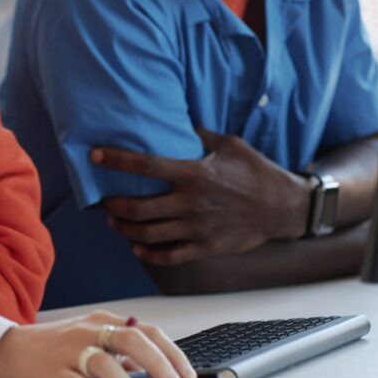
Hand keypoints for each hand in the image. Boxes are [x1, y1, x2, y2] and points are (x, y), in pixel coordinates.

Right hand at [0, 311, 194, 377]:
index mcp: (100, 321)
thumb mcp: (87, 341)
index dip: (171, 351)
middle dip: (158, 363)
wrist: (5, 352)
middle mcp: (87, 331)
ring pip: (105, 362)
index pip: (145, 330)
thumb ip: (116, 351)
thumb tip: (153, 371)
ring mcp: (69, 351)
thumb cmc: (51, 350)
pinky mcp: (52, 372)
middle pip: (131, 339)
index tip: (187, 373)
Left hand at [94, 128, 309, 264]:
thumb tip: (178, 121)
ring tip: (114, 222)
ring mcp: (197, 228)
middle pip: (138, 208)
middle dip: (114, 206)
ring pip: (148, 234)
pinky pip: (169, 255)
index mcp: (194, 173)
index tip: (94, 156)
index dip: (116, 160)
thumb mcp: (230, 144)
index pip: (146, 165)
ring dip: (125, 229)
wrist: (283, 208)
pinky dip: (148, 253)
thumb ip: (201, 135)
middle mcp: (191, 202)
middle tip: (103, 201)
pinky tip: (137, 247)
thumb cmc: (256, 172)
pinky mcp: (205, 247)